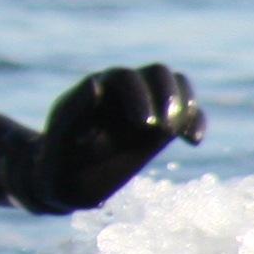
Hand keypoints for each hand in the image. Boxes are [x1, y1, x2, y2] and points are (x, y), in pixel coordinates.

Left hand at [14, 64, 203, 212]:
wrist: (66, 179)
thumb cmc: (57, 159)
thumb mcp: (59, 139)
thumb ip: (74, 111)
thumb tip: (95, 84)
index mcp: (98, 89)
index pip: (126, 77)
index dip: (138, 95)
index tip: (144, 124)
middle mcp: (125, 91)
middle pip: (157, 73)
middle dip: (167, 96)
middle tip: (162, 129)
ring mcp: (146, 106)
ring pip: (176, 87)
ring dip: (185, 105)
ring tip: (178, 134)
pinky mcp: (161, 126)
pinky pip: (187, 114)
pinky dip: (196, 121)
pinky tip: (193, 141)